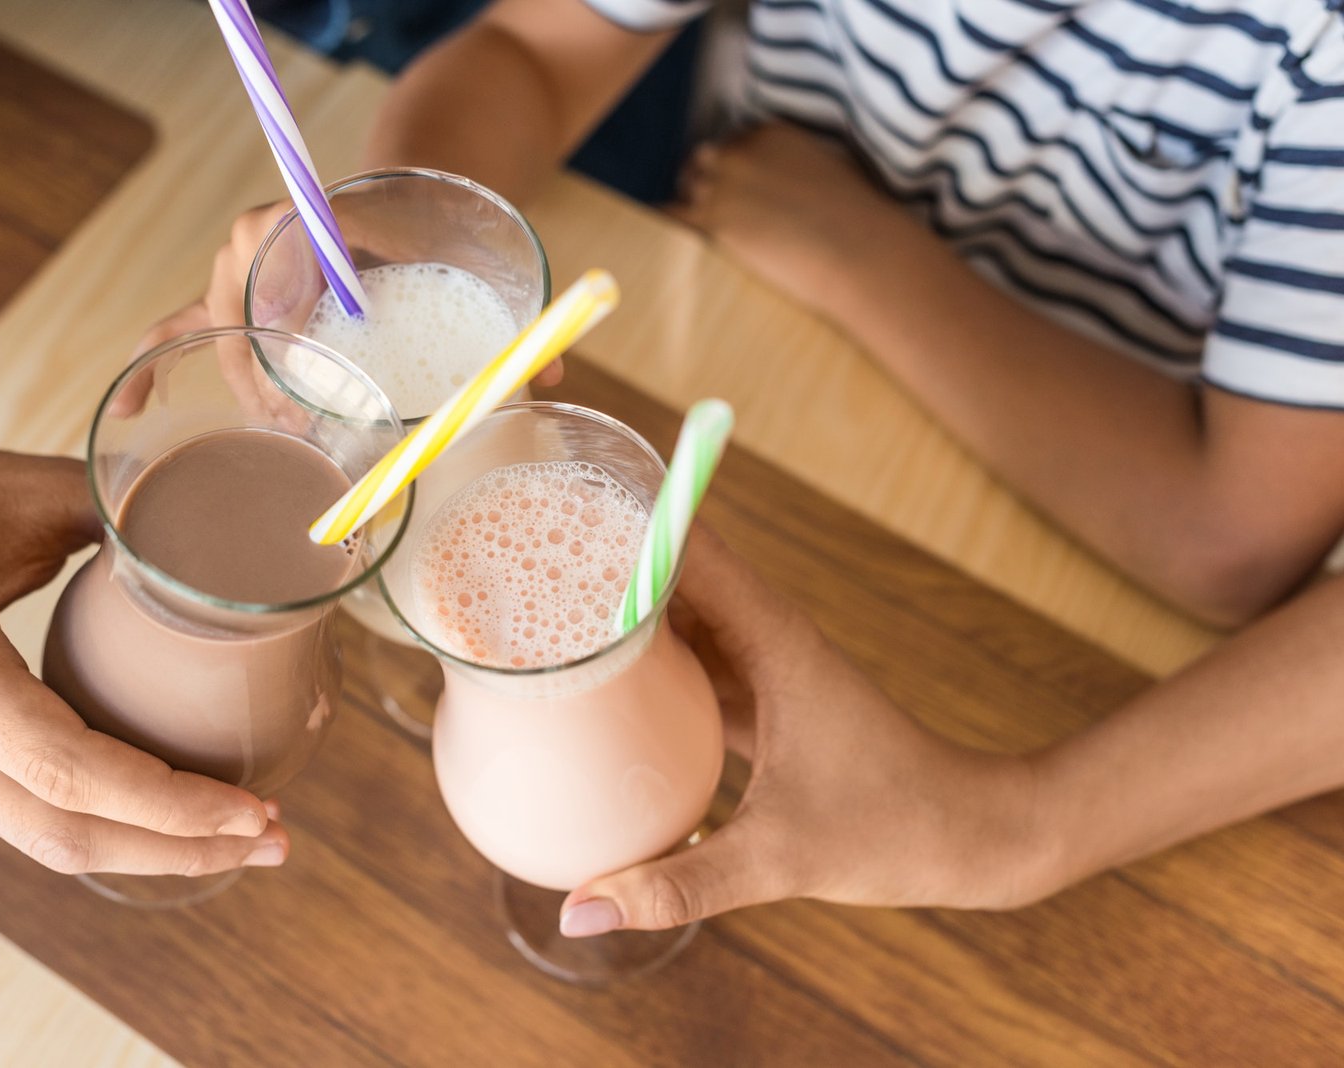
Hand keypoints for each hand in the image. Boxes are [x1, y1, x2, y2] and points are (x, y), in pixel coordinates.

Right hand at [0, 408, 289, 875]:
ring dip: (143, 842)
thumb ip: (124, 517)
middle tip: (274, 843)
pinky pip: (13, 812)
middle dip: (181, 850)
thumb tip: (217, 540)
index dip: (174, 807)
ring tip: (233, 828)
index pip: (73, 775)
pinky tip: (155, 802)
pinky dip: (94, 818)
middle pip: (65, 836)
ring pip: (39, 837)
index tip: (256, 815)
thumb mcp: (16, 493)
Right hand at [131, 200, 561, 398]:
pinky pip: (176, 329)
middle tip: (312, 429)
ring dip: (248, 390)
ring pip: (217, 335)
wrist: (401, 198)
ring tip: (284, 434)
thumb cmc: (431, 236)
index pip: (273, 264)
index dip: (285, 323)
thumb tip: (551, 377)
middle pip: (241, 319)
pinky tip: (130, 409)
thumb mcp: (463, 266)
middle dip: (272, 383)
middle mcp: (260, 241)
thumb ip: (506, 319)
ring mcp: (239, 273)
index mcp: (305, 220)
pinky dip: (154, 365)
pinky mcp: (232, 302)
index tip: (306, 374)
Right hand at [558, 527, 1049, 936]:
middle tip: (516, 572)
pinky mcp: (767, 700)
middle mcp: (765, 637)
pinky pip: (691, 667)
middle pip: (668, 574)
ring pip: (678, 620)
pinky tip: (598, 695)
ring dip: (620, 617)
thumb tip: (578, 913)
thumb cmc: (897, 829)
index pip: (686, 547)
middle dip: (601, 566)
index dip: (621, 521)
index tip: (550, 515)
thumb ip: (676, 884)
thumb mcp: (777, 859)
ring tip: (539, 621)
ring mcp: (765, 667)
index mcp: (771, 639)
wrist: (976, 836)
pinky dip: (647, 670)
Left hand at [671, 123, 909, 311]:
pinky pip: (672, 218)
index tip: (738, 183)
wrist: (856, 251)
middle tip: (715, 205)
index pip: (736, 142)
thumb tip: (799, 179)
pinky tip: (673, 238)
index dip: (734, 165)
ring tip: (697, 224)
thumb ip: (802, 163)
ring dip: (692, 204)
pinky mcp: (712, 223)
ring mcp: (721, 186)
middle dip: (708, 180)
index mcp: (771, 134)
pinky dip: (671, 225)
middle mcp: (740, 153)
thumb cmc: (858, 217)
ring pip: (687, 187)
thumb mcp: (833, 169)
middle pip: (705, 160)